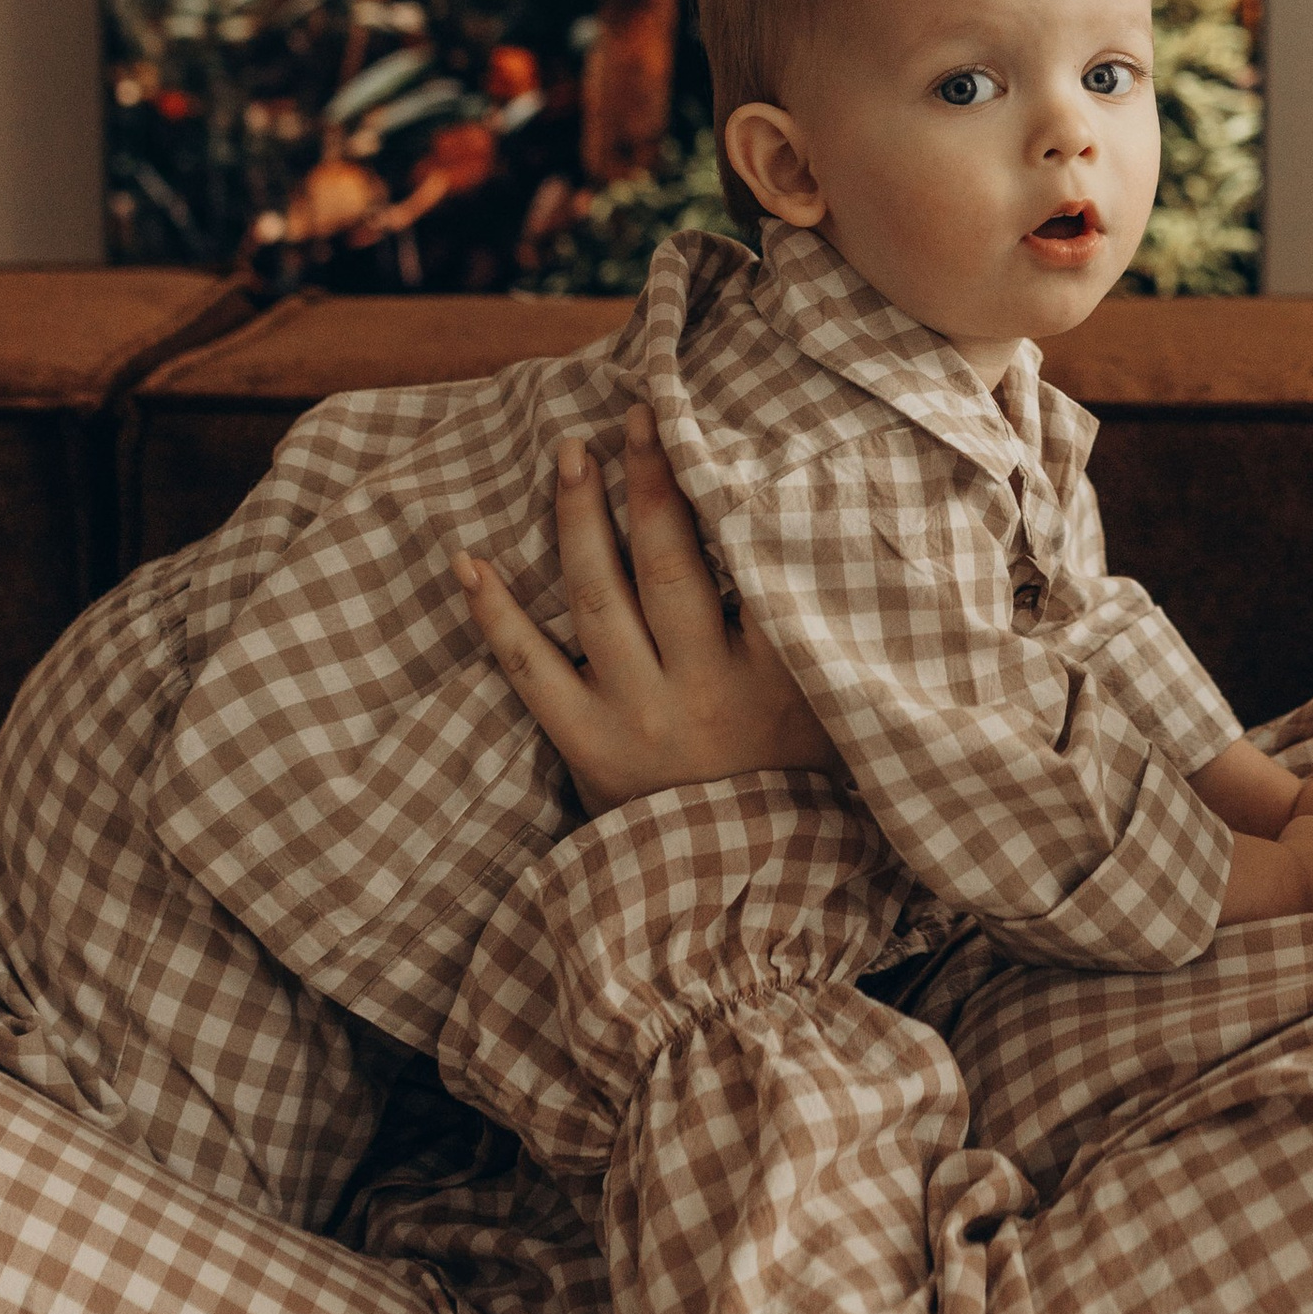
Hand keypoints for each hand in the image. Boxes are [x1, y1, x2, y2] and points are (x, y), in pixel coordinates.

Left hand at [455, 398, 837, 818]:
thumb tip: (842, 549)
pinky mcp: (584, 745)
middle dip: (654, 480)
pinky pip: (528, 668)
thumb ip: (830, 646)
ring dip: (581, 517)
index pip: (759, 564)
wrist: (737, 900)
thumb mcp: (837, 722)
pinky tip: (470, 560)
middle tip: (642, 413)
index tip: (723, 432)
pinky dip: (494, 613)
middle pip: (672, 562)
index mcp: (776, 677)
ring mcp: (636, 714)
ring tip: (573, 452)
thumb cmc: (795, 796)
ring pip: (598, 596)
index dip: (740, 493)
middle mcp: (702, 689)